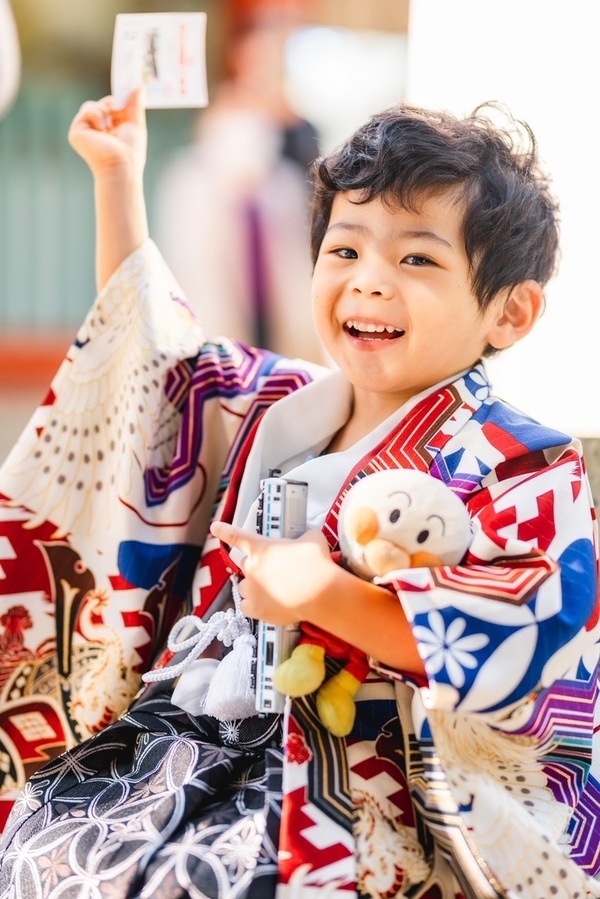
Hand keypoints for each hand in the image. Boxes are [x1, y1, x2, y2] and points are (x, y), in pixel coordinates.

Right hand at [68, 89, 146, 177]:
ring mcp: (84, 132)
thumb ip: (135, 105)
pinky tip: (102, 130)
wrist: (121, 164)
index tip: (124, 93)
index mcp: (108, 131)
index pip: (109, 108)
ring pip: (92, 106)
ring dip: (104, 112)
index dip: (116, 101)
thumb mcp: (135, 124)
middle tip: (119, 109)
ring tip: (109, 128)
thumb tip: (139, 86)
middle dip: (111, 105)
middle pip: (99, 105)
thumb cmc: (130, 152)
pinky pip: (87, 111)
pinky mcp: (76, 133)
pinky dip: (97, 116)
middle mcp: (95, 132)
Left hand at [210, 521, 334, 624]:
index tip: (214, 528)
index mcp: (261, 547)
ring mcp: (252, 590)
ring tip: (275, 590)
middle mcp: (251, 568)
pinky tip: (267, 605)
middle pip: (245, 565)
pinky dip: (254, 605)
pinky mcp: (256, 610)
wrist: (320, 592)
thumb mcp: (312, 538)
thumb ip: (303, 537)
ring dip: (255, 587)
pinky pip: (247, 607)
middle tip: (275, 572)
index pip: (237, 536)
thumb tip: (306, 538)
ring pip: (245, 587)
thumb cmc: (316, 562)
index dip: (224, 531)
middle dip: (257, 567)